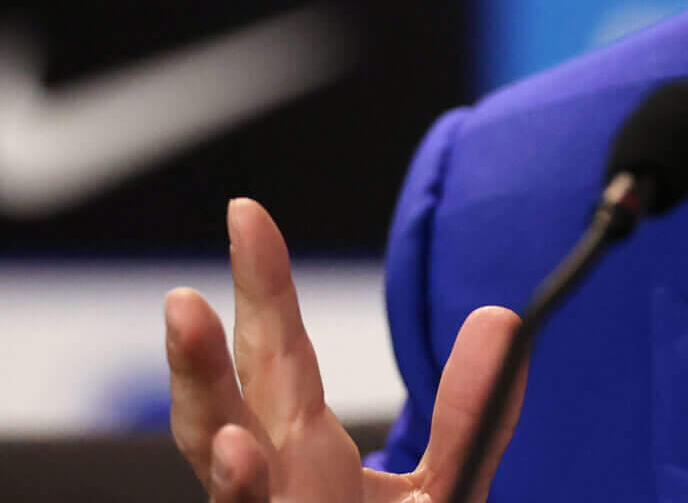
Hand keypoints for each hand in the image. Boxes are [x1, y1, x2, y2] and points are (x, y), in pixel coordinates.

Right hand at [165, 198, 527, 501]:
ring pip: (226, 487)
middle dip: (202, 363)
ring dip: (214, 455)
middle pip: (229, 412)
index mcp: (303, 447)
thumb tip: (502, 319)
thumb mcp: (446, 485)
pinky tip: (247, 469)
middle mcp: (273, 484)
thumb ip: (471, 412)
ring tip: (224, 423)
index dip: (262, 287)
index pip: (279, 353)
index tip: (248, 213)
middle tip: (185, 298)